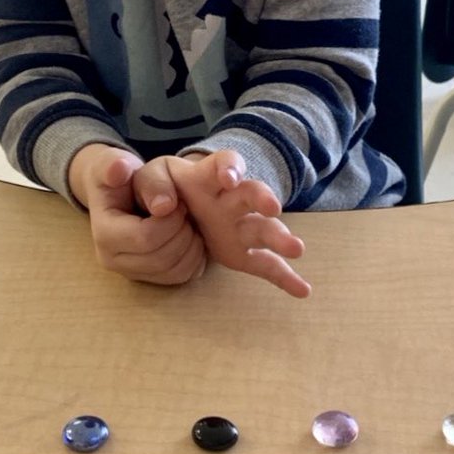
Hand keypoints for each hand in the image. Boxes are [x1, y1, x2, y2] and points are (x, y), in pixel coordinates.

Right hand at [68, 144, 205, 286]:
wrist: (120, 193)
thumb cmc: (120, 176)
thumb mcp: (116, 163)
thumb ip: (116, 165)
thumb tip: (120, 170)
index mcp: (104, 234)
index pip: (145, 238)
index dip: (170, 220)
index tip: (178, 200)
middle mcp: (113, 260)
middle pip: (161, 258)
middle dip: (182, 232)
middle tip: (186, 210)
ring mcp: (131, 272)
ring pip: (173, 270)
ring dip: (191, 245)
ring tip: (187, 221)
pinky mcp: (149, 279)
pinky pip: (181, 277)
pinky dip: (194, 258)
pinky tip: (191, 235)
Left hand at [134, 150, 310, 298]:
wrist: (172, 205)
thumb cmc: (165, 186)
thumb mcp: (151, 178)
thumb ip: (152, 185)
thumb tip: (162, 207)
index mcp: (208, 176)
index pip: (225, 163)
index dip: (230, 168)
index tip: (228, 178)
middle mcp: (231, 199)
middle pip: (252, 194)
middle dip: (263, 198)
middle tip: (272, 207)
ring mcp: (240, 225)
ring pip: (263, 228)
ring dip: (279, 237)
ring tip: (296, 249)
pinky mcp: (241, 251)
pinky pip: (266, 264)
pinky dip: (284, 277)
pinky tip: (302, 290)